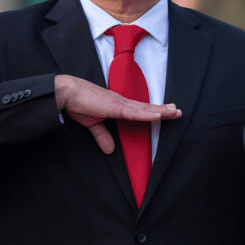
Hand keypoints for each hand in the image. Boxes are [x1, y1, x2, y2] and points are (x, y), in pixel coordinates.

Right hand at [54, 74, 181, 153]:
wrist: (65, 93)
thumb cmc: (77, 103)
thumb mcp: (93, 124)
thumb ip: (103, 136)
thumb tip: (110, 150)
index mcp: (118, 106)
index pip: (140, 109)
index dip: (153, 111)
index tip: (167, 112)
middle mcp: (122, 102)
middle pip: (146, 107)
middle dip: (163, 109)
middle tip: (178, 111)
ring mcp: (119, 103)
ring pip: (143, 108)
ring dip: (159, 110)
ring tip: (174, 112)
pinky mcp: (113, 106)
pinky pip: (133, 112)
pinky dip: (146, 113)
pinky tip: (157, 114)